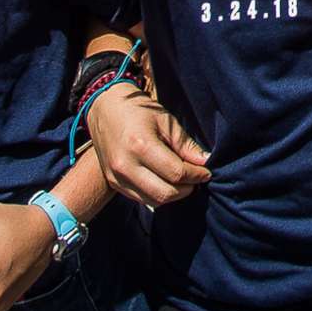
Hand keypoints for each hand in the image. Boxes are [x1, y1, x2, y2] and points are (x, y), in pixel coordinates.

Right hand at [84, 84, 209, 206]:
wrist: (105, 109)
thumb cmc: (138, 111)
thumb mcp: (166, 121)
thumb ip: (185, 144)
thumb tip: (205, 162)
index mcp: (141, 146)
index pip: (176, 173)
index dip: (196, 175)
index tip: (206, 171)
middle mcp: (126, 165)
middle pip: (165, 193)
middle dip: (187, 188)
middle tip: (196, 178)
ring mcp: (117, 177)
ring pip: (154, 201)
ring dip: (173, 194)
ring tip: (182, 181)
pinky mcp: (113, 183)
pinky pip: (141, 199)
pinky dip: (158, 195)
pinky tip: (166, 182)